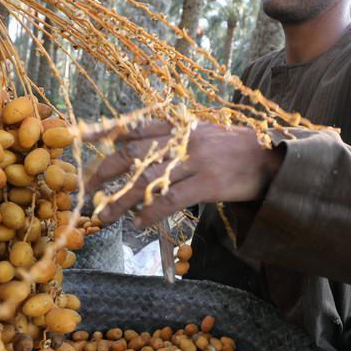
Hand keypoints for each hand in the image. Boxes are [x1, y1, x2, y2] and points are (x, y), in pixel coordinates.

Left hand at [84, 121, 283, 227]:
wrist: (271, 158)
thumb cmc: (233, 148)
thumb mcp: (202, 133)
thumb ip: (171, 138)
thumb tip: (136, 146)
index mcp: (178, 127)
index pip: (135, 127)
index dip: (106, 131)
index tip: (80, 135)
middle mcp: (182, 140)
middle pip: (134, 154)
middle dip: (106, 172)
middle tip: (87, 189)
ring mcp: (195, 160)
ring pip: (147, 180)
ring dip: (121, 200)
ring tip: (104, 216)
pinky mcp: (208, 183)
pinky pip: (171, 199)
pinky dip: (151, 212)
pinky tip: (139, 223)